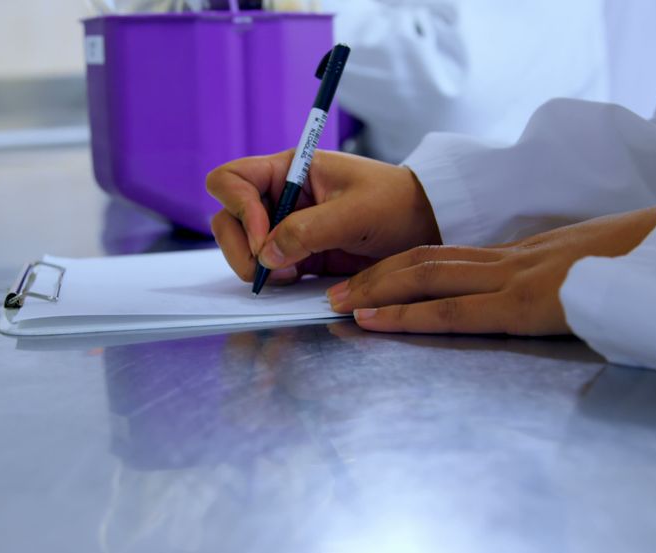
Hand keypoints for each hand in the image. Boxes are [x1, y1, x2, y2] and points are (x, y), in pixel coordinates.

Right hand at [207, 150, 441, 283]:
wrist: (426, 227)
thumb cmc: (397, 204)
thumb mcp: (356, 213)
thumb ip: (309, 230)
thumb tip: (267, 255)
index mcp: (290, 169)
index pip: (233, 180)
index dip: (240, 210)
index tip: (267, 240)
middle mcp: (282, 195)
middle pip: (229, 216)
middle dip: (240, 245)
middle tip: (267, 270)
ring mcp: (287, 225)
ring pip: (244, 244)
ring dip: (254, 264)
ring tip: (286, 276)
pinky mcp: (299, 253)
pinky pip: (267, 265)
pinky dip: (270, 276)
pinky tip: (295, 280)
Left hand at [326, 205, 655, 334]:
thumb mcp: (604, 273)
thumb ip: (570, 287)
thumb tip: (559, 303)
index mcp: (532, 255)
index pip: (455, 256)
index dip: (408, 265)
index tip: (375, 278)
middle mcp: (516, 260)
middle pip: (429, 259)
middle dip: (378, 276)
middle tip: (336, 290)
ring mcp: (518, 278)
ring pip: (429, 276)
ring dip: (379, 291)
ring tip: (340, 304)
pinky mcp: (526, 304)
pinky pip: (455, 309)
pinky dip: (409, 315)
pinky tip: (376, 321)